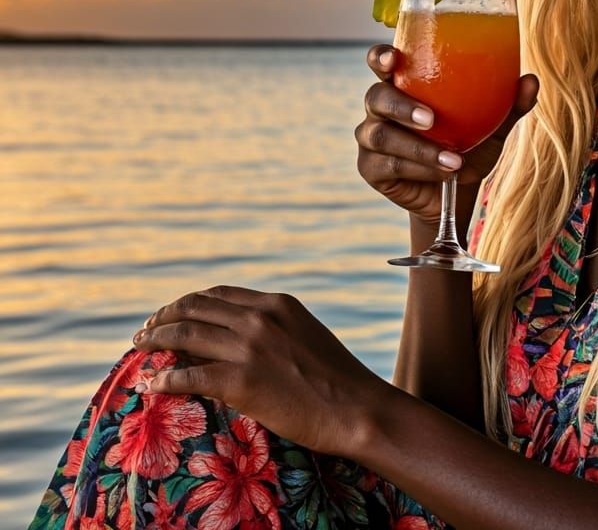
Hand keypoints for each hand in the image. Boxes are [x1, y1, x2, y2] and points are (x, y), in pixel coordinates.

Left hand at [132, 285, 384, 456]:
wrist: (355, 407)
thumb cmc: (337, 379)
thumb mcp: (306, 335)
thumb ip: (276, 329)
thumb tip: (245, 339)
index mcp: (277, 304)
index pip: (219, 293)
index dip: (189, 301)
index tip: (172, 312)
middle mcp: (259, 318)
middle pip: (196, 307)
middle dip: (165, 316)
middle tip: (146, 329)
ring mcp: (249, 348)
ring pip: (186, 334)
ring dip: (156, 340)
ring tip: (139, 348)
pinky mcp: (240, 381)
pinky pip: (189, 375)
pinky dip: (165, 378)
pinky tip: (152, 384)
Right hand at [355, 44, 538, 225]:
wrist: (460, 193)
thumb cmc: (470, 146)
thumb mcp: (492, 126)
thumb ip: (508, 104)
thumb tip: (531, 80)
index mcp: (404, 85)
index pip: (381, 62)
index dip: (380, 57)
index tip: (392, 58)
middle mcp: (382, 108)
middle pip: (376, 97)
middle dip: (401, 106)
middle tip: (431, 118)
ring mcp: (372, 138)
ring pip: (382, 136)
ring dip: (419, 148)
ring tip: (453, 158)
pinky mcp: (372, 168)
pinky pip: (389, 165)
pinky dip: (419, 168)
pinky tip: (444, 172)